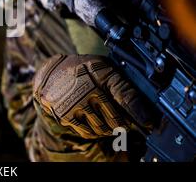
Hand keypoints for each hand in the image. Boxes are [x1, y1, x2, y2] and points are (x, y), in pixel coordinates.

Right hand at [33, 54, 152, 138]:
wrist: (51, 74)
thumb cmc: (82, 70)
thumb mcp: (102, 68)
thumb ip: (120, 82)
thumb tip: (144, 103)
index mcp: (99, 73)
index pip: (123, 94)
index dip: (139, 111)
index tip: (149, 123)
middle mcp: (86, 89)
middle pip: (115, 118)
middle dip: (125, 123)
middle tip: (128, 122)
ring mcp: (74, 104)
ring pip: (102, 128)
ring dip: (110, 128)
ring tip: (110, 121)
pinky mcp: (65, 116)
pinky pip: (88, 132)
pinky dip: (96, 131)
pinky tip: (96, 121)